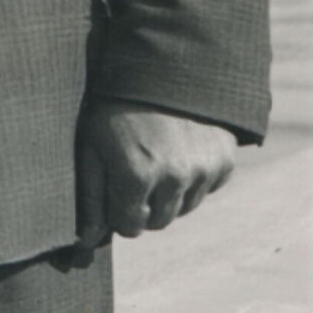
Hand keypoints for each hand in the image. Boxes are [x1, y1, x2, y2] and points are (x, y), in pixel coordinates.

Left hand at [77, 101, 236, 245]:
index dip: (118, 214)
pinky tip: (179, 154)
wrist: (163, 71)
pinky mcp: (225, 160)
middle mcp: (174, 177)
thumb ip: (91, 197)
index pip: (129, 227)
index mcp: (136, 176)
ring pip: (184, 208)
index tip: (115, 195)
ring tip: (156, 161)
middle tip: (134, 177)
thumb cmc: (115, 111)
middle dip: (143, 207)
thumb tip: (87, 240)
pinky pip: (207, 189)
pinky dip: (194, 180)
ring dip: (169, 196)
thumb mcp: (91, 148)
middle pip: (158, 222)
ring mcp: (204, 169)